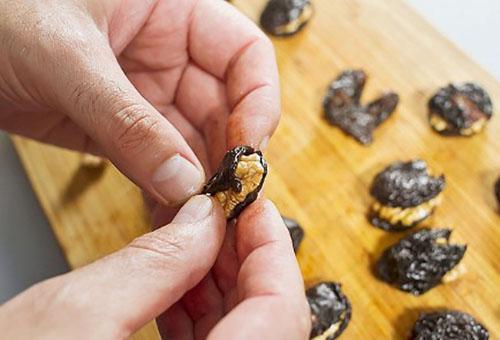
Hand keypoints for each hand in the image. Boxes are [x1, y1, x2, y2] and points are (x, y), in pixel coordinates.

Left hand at [0, 0, 279, 205]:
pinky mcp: (122, 128)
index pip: (245, 55)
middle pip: (224, 108)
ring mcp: (145, 93)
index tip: (248, 150)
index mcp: (172, 9)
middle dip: (226, 154)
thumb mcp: (66, 57)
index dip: (258, 102)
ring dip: (197, 181)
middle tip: (223, 199)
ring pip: (192, 142)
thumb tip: (181, 178)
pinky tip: (168, 214)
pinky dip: (164, 189)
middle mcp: (167, 52)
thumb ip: (128, 121)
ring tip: (197, 217)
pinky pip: (156, 161)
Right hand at [0, 196, 309, 338]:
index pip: (280, 315)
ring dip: (223, 284)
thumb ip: (153, 263)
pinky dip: (201, 314)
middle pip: (269, 322)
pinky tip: (177, 287)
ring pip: (245, 334)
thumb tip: (203, 219)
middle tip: (224, 218)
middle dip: (245, 261)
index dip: (273, 251)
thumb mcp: (72, 318)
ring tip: (197, 243)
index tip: (255, 208)